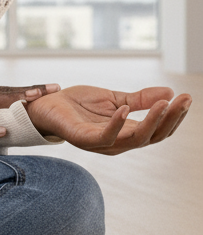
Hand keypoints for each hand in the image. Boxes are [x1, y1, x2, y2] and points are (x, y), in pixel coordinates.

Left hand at [25, 85, 191, 154]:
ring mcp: (102, 143)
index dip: (175, 116)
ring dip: (151, 122)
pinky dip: (117, 124)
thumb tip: (171, 91)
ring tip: (163, 104)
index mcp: (127, 133)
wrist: (48, 105)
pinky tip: (125, 109)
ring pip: (135, 140)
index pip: (159, 129)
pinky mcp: (83, 139)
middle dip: (171, 118)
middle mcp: (118, 142)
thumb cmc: (79, 105)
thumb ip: (140, 99)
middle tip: (183, 99)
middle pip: (153, 136)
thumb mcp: (115, 98)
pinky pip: (104, 137)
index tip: (187, 97)